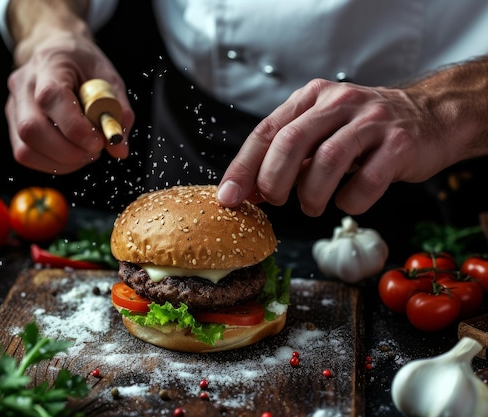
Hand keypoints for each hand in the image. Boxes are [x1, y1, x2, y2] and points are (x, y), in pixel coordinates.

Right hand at [5, 32, 133, 173]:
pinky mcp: (13, 124)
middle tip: (95, 150)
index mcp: (49, 65)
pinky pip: (25, 154)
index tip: (98, 142)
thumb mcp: (109, 79)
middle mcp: (23, 85)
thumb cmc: (83, 64)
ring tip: (85, 153)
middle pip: (32, 129)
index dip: (76, 128)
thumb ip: (118, 112)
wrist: (56, 51)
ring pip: (25, 149)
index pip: (51, 99)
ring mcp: (13, 106)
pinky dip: (52, 163)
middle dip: (69, 152)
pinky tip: (71, 156)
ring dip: (61, 162)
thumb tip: (119, 148)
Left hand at [218, 78, 458, 215]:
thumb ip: (285, 158)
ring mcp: (372, 120)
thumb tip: (245, 192)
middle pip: (291, 141)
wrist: (430, 117)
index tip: (228, 197)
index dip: (243, 167)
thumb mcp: (320, 133)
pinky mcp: (400, 143)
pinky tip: (347, 201)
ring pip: (326, 160)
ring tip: (311, 207)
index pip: (267, 131)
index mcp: (312, 98)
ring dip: (310, 195)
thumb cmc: (364, 133)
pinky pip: (367, 180)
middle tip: (274, 201)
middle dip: (273, 180)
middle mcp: (340, 102)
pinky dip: (350, 201)